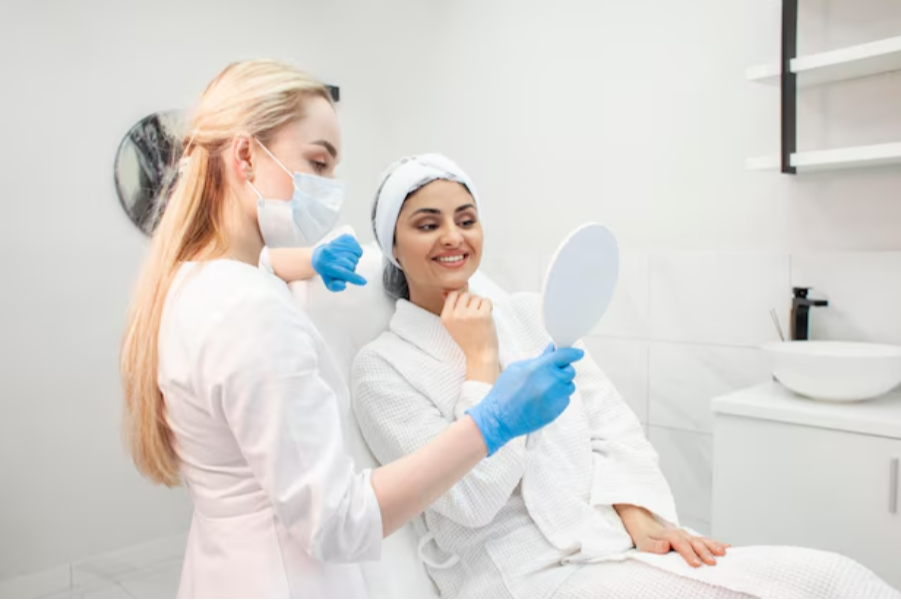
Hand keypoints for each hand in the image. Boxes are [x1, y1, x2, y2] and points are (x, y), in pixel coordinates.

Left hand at [311, 234, 367, 291]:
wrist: (320, 255)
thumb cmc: (326, 270)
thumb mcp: (328, 282)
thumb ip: (335, 286)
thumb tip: (342, 285)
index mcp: (327, 266)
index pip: (344, 272)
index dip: (355, 278)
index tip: (362, 282)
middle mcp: (332, 254)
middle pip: (352, 265)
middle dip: (351, 269)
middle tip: (344, 267)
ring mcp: (338, 245)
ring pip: (355, 257)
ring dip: (353, 260)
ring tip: (345, 259)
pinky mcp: (343, 239)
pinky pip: (357, 247)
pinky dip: (356, 251)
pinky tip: (349, 252)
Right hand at [441, 292, 499, 379]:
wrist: (479, 355)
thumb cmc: (468, 340)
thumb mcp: (452, 325)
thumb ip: (450, 309)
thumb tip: (447, 292)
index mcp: (446, 317)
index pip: (453, 294)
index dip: (461, 297)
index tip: (466, 306)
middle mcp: (456, 315)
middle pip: (465, 294)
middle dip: (472, 301)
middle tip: (474, 314)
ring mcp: (469, 315)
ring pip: (477, 297)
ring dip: (480, 305)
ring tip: (479, 319)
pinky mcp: (483, 315)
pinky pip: (487, 301)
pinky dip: (489, 308)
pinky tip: (486, 318)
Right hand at [466, 343, 583, 455]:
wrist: (499, 418)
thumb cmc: (504, 393)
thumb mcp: (517, 369)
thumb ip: (538, 358)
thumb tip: (551, 350)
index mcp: (539, 368)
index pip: (565, 356)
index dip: (573, 353)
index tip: (578, 353)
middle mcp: (550, 382)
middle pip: (570, 371)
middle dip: (563, 370)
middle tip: (551, 374)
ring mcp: (555, 398)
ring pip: (569, 386)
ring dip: (561, 385)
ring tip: (544, 389)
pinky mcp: (556, 411)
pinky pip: (565, 400)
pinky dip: (558, 398)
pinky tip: (543, 400)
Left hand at [617, 505, 728, 567]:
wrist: (645, 523)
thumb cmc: (645, 536)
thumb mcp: (644, 542)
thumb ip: (654, 546)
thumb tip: (665, 546)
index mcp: (669, 535)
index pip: (680, 544)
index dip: (688, 553)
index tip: (696, 563)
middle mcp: (680, 534)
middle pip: (694, 542)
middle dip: (704, 552)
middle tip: (713, 562)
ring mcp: (687, 535)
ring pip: (702, 540)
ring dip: (713, 546)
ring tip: (724, 552)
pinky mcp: (691, 538)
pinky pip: (705, 540)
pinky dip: (716, 543)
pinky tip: (727, 547)